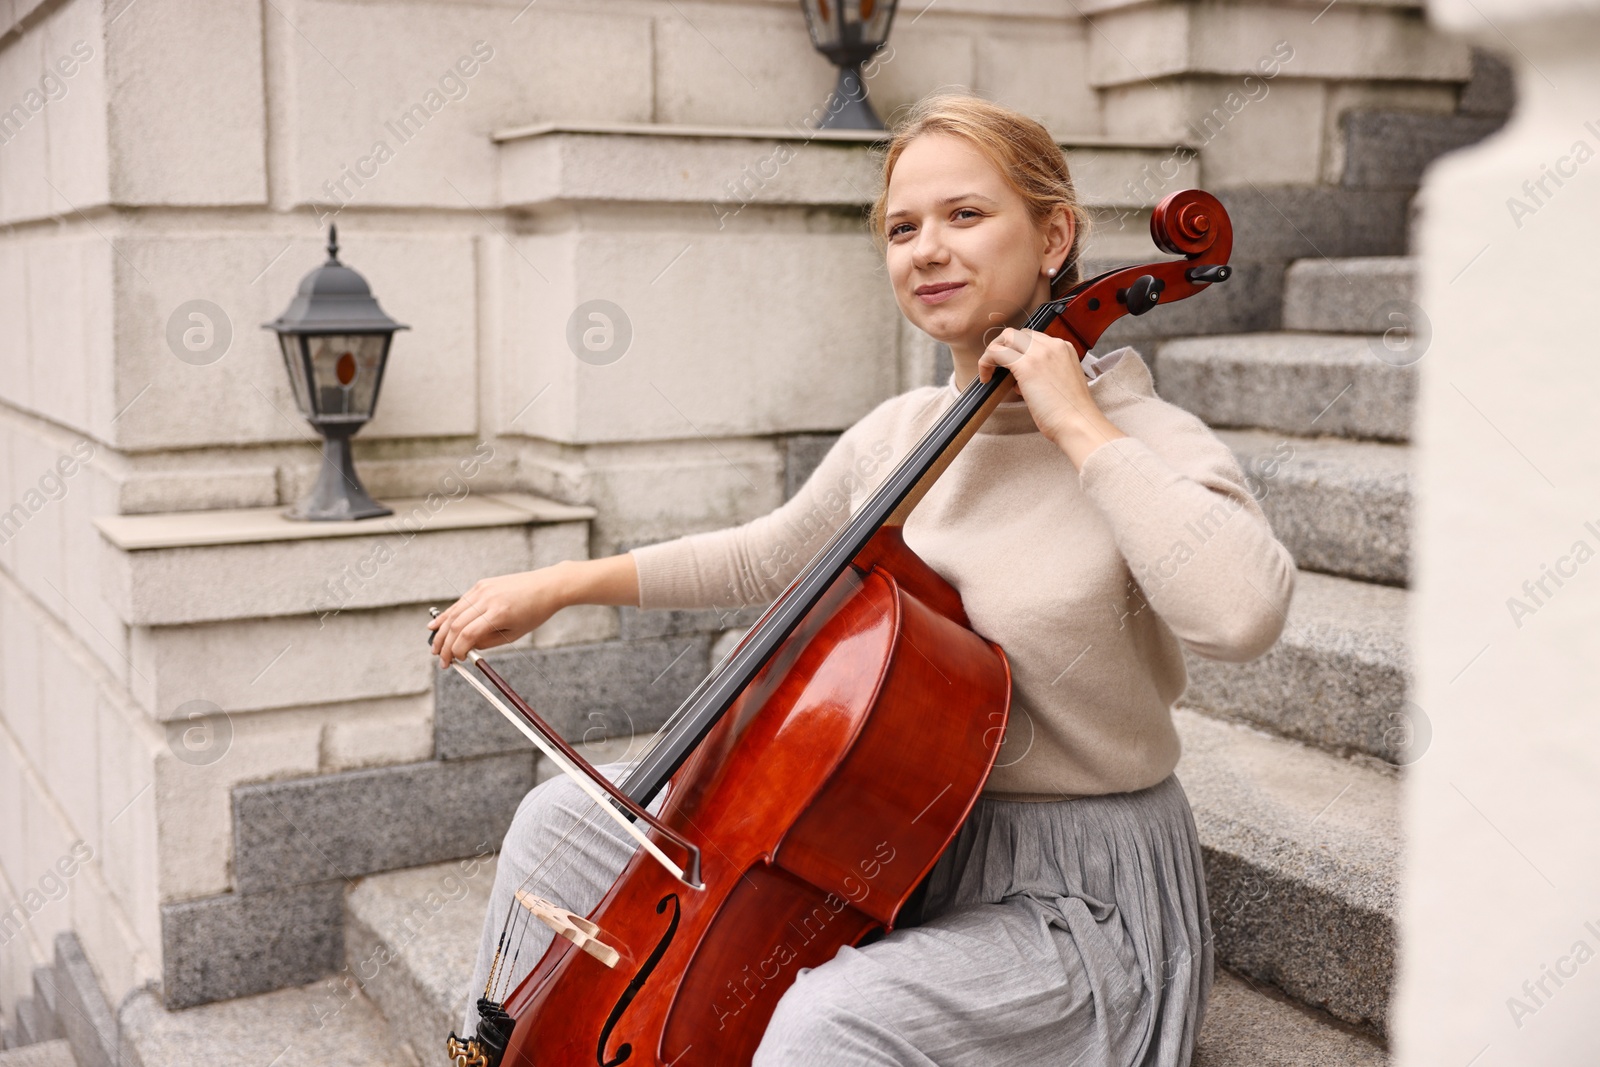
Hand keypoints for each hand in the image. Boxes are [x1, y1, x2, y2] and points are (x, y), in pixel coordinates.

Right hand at [427, 566, 568, 668]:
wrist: (546, 586)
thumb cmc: (534, 612)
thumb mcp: (514, 634)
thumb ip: (488, 642)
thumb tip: (466, 649)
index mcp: (498, 614)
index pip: (467, 634)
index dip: (457, 650)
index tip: (456, 661)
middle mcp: (487, 599)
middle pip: (456, 624)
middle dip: (445, 645)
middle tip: (441, 660)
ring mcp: (482, 589)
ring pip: (454, 613)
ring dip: (440, 632)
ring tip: (434, 648)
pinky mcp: (481, 585)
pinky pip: (460, 603)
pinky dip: (447, 615)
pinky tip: (436, 626)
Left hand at [976, 327, 1125, 468]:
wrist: (1078, 422)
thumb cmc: (1071, 412)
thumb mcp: (1061, 383)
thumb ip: (1043, 374)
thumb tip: (1018, 379)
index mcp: (1064, 348)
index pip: (1033, 338)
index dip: (1019, 350)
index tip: (1012, 366)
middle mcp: (1053, 345)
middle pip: (1018, 333)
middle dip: (1004, 347)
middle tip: (997, 367)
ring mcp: (1039, 353)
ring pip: (1006, 338)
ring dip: (994, 352)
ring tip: (990, 371)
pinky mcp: (1026, 365)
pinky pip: (996, 353)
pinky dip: (986, 363)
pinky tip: (987, 379)